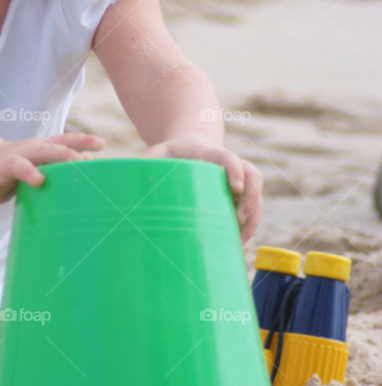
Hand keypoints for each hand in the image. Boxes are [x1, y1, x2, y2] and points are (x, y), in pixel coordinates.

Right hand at [0, 133, 103, 209]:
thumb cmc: (23, 164)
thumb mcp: (43, 159)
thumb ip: (64, 161)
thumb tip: (93, 164)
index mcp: (39, 148)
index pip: (63, 140)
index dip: (82, 140)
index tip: (101, 144)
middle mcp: (24, 152)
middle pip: (44, 149)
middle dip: (61, 154)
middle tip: (78, 160)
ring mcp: (5, 165)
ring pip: (17, 165)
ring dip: (28, 171)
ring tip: (38, 180)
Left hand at [143, 135, 262, 242]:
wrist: (191, 144)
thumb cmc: (172, 152)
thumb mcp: (158, 152)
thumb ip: (147, 163)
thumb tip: (128, 184)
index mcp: (211, 152)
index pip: (229, 157)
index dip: (235, 170)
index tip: (233, 187)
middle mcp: (231, 164)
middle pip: (253, 176)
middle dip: (250, 199)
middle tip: (238, 219)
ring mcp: (239, 178)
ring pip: (257, 194)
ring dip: (253, 216)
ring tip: (239, 239)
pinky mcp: (240, 191)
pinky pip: (254, 206)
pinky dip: (250, 223)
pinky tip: (239, 240)